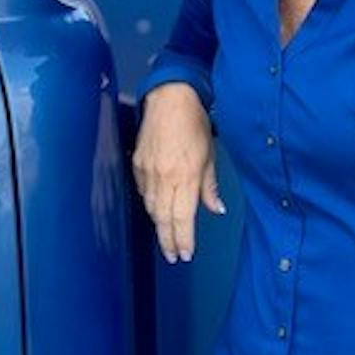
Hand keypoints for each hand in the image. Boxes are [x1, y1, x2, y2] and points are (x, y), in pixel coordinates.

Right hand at [133, 83, 224, 262]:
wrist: (170, 99)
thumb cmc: (193, 123)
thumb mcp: (210, 156)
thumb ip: (210, 186)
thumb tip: (216, 208)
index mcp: (184, 176)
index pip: (182, 218)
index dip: (183, 239)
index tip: (185, 254)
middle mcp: (164, 177)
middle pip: (163, 218)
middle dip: (168, 240)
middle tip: (172, 256)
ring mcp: (148, 171)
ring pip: (151, 208)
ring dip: (159, 226)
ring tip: (166, 240)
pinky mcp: (138, 164)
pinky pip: (143, 192)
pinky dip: (151, 205)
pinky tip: (157, 211)